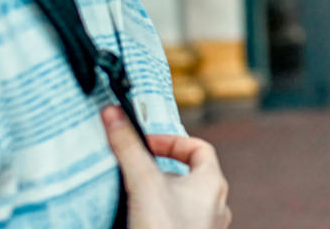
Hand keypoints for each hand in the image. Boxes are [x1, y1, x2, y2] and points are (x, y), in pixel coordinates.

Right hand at [104, 105, 231, 228]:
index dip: (173, 141)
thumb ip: (128, 147)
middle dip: (163, 169)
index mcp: (213, 184)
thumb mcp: (143, 182)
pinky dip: (162, 216)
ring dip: (162, 194)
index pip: (199, 148)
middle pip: (192, 175)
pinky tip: (141, 221)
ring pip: (185, 202)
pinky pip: (180, 222)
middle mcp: (217, 205)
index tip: (146, 145)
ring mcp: (207, 227)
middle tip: (137, 170)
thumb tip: (113, 113)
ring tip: (136, 196)